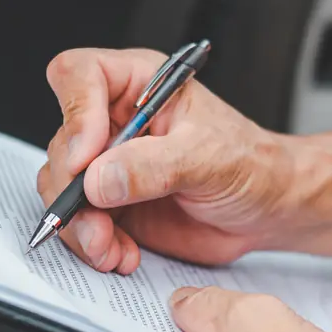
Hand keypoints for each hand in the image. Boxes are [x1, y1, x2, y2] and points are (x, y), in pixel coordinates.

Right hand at [37, 48, 294, 272]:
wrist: (268, 209)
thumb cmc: (252, 164)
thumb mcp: (209, 158)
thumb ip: (153, 166)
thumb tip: (99, 179)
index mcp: (138, 85)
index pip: (79, 75)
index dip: (74, 114)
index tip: (88, 158)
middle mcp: (115, 121)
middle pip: (63, 143)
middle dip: (73, 190)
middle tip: (96, 219)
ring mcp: (109, 165)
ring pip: (63, 189)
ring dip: (80, 226)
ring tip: (111, 248)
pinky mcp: (111, 204)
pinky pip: (80, 223)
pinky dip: (93, 245)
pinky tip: (121, 255)